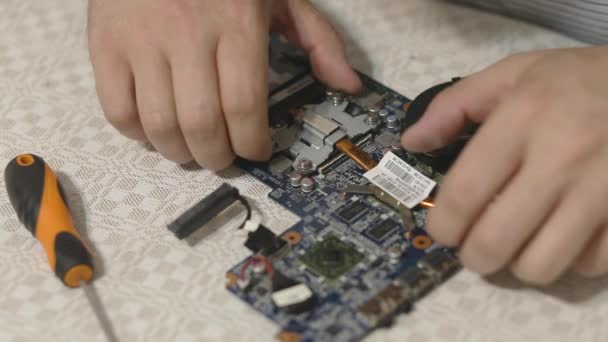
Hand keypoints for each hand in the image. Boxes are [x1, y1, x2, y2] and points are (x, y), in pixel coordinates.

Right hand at [87, 0, 360, 169]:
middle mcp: (187, 34)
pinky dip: (137, 134)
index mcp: (237, 23)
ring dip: (180, 153)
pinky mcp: (105, 45)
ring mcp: (141, 41)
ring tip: (193, 151)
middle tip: (225, 158)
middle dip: (218, 157)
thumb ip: (317, 38)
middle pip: (202, 125)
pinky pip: (117, 110)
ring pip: (159, 125)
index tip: (258, 151)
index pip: (245, 107)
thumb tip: (348, 84)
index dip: (253, 143)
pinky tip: (156, 129)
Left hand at [402, 47, 607, 284]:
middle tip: (475, 244)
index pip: (465, 192)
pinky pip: (591, 266)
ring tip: (520, 241)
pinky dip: (571, 261)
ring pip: (541, 265)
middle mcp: (562, 157)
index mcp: (524, 118)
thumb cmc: (579, 78)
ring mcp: (604, 189)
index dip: (443, 224)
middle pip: (496, 241)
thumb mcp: (514, 73)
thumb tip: (412, 142)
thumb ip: (455, 105)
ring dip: (519, 263)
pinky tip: (566, 237)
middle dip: (473, 255)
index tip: (442, 230)